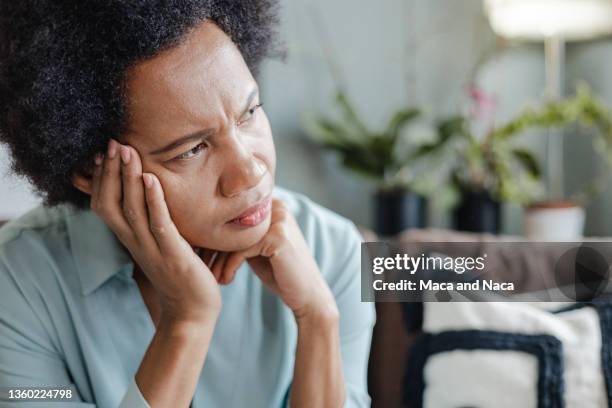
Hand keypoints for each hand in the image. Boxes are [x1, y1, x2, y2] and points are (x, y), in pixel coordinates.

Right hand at [90, 139, 222, 324]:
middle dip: (110, 172)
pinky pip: (159, 224)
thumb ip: (152, 223)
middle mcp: (135, 242)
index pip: (104, 205)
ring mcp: (152, 248)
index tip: (105, 152)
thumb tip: (154, 198)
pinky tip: (152, 178)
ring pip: (131, 210)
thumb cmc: (178, 275)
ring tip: (127, 151)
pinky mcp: (173, 253)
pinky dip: (154, 200)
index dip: (102, 179)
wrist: (191, 312)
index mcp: (130, 239)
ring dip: (128, 178)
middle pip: (110, 203)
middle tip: (112, 142)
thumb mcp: (159, 245)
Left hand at [214, 199, 337, 320]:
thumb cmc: (279, 273)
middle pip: (232, 223)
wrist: (307, 295)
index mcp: (272, 205)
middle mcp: (277, 207)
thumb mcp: (257, 248)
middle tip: (205, 268)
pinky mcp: (278, 237)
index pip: (234, 215)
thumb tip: (206, 226)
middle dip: (214, 248)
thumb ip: (241, 234)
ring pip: (234, 237)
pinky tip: (226, 280)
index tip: (202, 256)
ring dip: (219, 260)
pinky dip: (230, 266)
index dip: (214, 236)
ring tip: (214, 277)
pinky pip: (242, 249)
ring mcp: (280, 221)